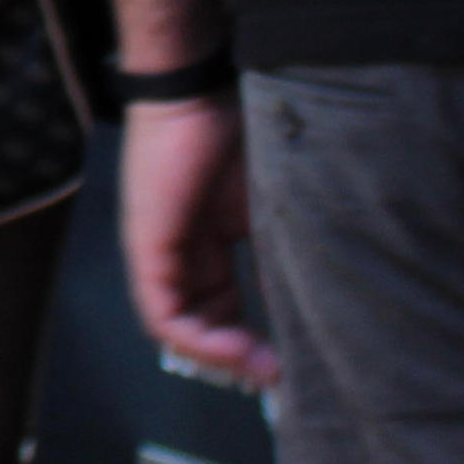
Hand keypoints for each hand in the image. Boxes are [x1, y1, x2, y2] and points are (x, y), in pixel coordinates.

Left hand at [120, 90, 276, 387]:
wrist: (201, 85)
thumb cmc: (244, 129)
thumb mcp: (274, 207)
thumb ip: (282, 254)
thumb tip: (316, 306)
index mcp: (208, 242)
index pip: (225, 309)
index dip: (257, 341)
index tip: (296, 360)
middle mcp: (179, 253)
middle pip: (202, 325)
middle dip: (242, 360)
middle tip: (284, 379)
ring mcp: (158, 252)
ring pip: (180, 329)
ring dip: (222, 357)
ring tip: (265, 370)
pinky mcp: (147, 249)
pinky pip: (163, 315)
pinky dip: (199, 341)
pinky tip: (236, 349)